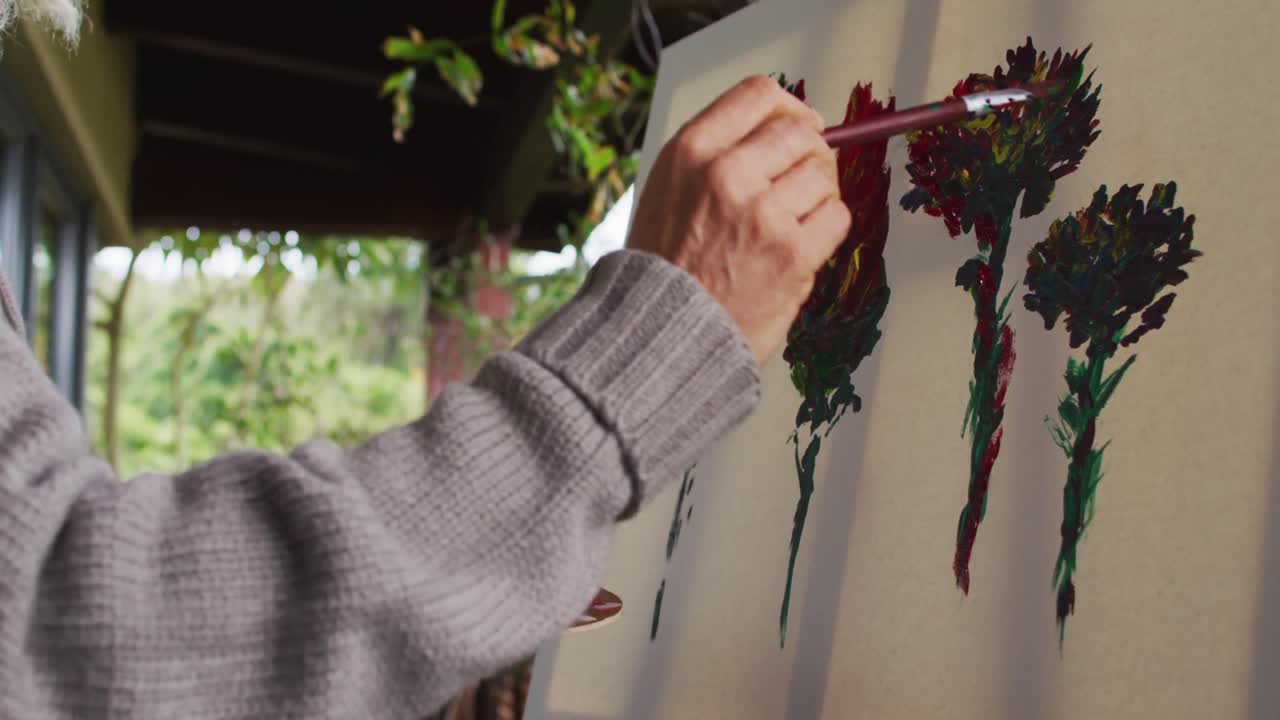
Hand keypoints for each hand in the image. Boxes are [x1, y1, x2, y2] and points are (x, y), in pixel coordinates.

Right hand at [627, 75, 850, 366]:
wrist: (661, 335)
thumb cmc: (666, 265)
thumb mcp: (669, 188)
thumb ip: (719, 151)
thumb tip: (790, 125)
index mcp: (690, 151)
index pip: (759, 93)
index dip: (788, 108)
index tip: (795, 127)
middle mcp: (726, 174)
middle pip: (800, 131)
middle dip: (808, 152)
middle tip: (798, 182)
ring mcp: (763, 214)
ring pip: (824, 172)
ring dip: (817, 193)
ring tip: (791, 220)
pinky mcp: (793, 254)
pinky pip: (837, 216)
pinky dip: (826, 227)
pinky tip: (799, 244)